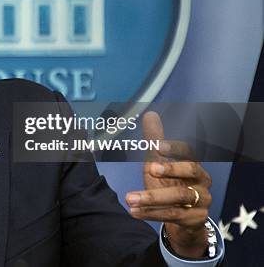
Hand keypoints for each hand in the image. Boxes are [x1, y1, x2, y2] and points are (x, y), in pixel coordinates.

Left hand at [125, 111, 211, 258]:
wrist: (183, 218)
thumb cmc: (170, 183)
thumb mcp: (160, 163)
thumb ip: (155, 141)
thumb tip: (150, 114)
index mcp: (193, 163)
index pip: (189, 152)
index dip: (175, 148)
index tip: (157, 145)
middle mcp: (202, 180)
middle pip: (190, 171)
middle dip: (170, 169)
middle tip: (150, 169)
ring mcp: (202, 200)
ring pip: (179, 197)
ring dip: (152, 197)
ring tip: (129, 198)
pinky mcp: (195, 218)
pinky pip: (172, 215)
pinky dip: (151, 213)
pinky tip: (134, 211)